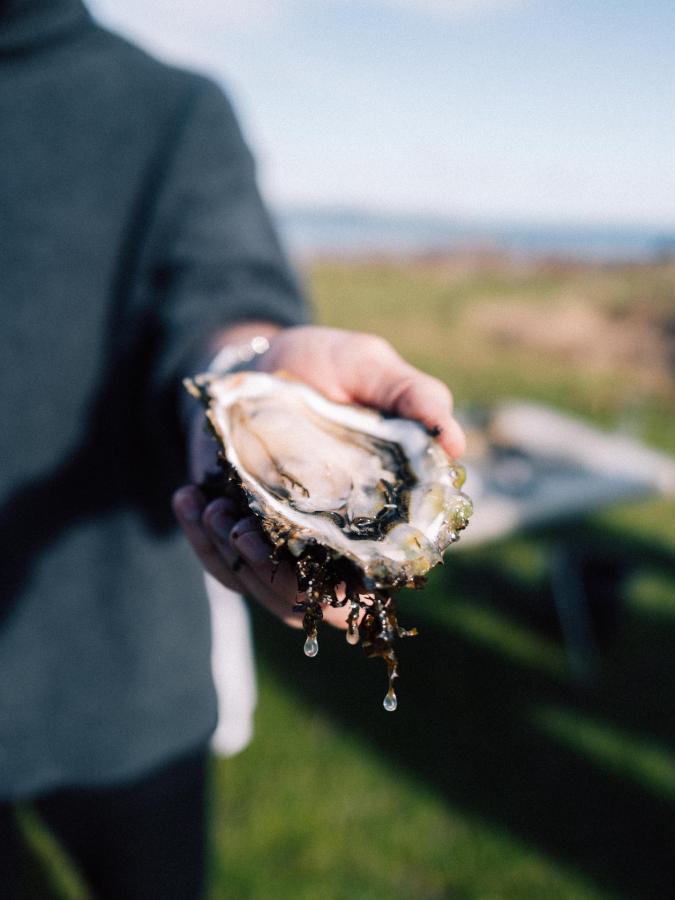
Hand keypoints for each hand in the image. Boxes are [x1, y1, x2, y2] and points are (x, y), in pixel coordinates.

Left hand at [172, 325, 464, 627]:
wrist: (260, 358)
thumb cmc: (327, 364)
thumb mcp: (368, 366)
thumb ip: (410, 395)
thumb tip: (453, 440)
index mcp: (380, 512)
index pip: (380, 574)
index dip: (355, 584)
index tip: (318, 550)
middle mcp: (336, 538)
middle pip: (315, 604)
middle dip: (275, 583)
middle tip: (244, 533)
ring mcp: (286, 541)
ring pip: (266, 592)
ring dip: (233, 562)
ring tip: (212, 509)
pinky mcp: (243, 531)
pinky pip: (223, 564)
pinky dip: (201, 542)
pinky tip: (189, 499)